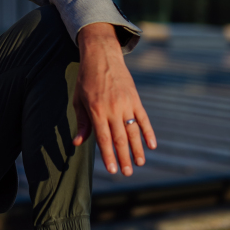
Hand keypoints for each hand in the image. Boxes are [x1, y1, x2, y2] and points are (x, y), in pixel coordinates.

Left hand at [72, 23, 156, 175]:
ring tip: (140, 163)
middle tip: (127, 173)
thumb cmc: (87, 79)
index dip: (108, 156)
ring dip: (137, 149)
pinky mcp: (135, 99)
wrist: (102, 55)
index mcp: (96, 110)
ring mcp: (126, 104)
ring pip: (133, 131)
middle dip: (124, 158)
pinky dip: (148, 132)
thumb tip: (78, 143)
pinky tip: (152, 145)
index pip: (104, 139)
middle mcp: (113, 109)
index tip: (112, 170)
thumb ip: (82, 122)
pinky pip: (143, 118)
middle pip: (120, 139)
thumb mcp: (79, 100)